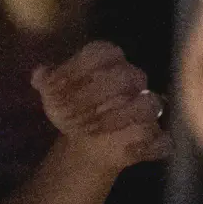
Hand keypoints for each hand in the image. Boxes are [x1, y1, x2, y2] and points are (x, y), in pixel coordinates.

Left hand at [31, 41, 170, 176]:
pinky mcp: (155, 137)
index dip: (77, 67)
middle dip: (97, 93)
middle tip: (71, 112)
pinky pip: (163, 140)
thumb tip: (39, 76)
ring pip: (150, 104)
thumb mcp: (54, 93)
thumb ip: (46, 80)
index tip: (53, 87)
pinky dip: (149, 146)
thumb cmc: (72, 106)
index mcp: (108, 60)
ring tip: (93, 130)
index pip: (102, 52)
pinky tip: (128, 151)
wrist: (89, 137)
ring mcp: (146, 107)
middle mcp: (132, 79)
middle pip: (127, 76)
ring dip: (122, 117)